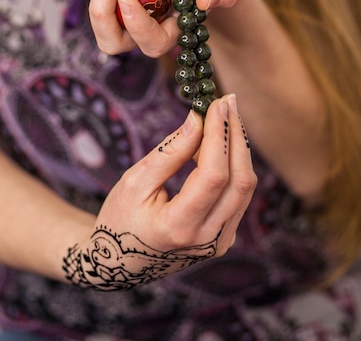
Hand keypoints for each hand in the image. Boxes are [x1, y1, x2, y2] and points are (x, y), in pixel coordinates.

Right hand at [63, 94, 255, 289]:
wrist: (120, 262)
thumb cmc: (120, 218)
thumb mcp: (135, 181)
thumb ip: (170, 152)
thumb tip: (198, 118)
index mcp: (179, 228)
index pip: (214, 176)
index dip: (219, 136)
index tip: (216, 104)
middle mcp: (207, 240)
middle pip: (239, 180)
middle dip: (236, 135)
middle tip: (226, 101)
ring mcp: (219, 243)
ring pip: (245, 187)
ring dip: (238, 147)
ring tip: (224, 116)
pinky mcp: (224, 237)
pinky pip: (239, 194)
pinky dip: (233, 164)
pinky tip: (220, 142)